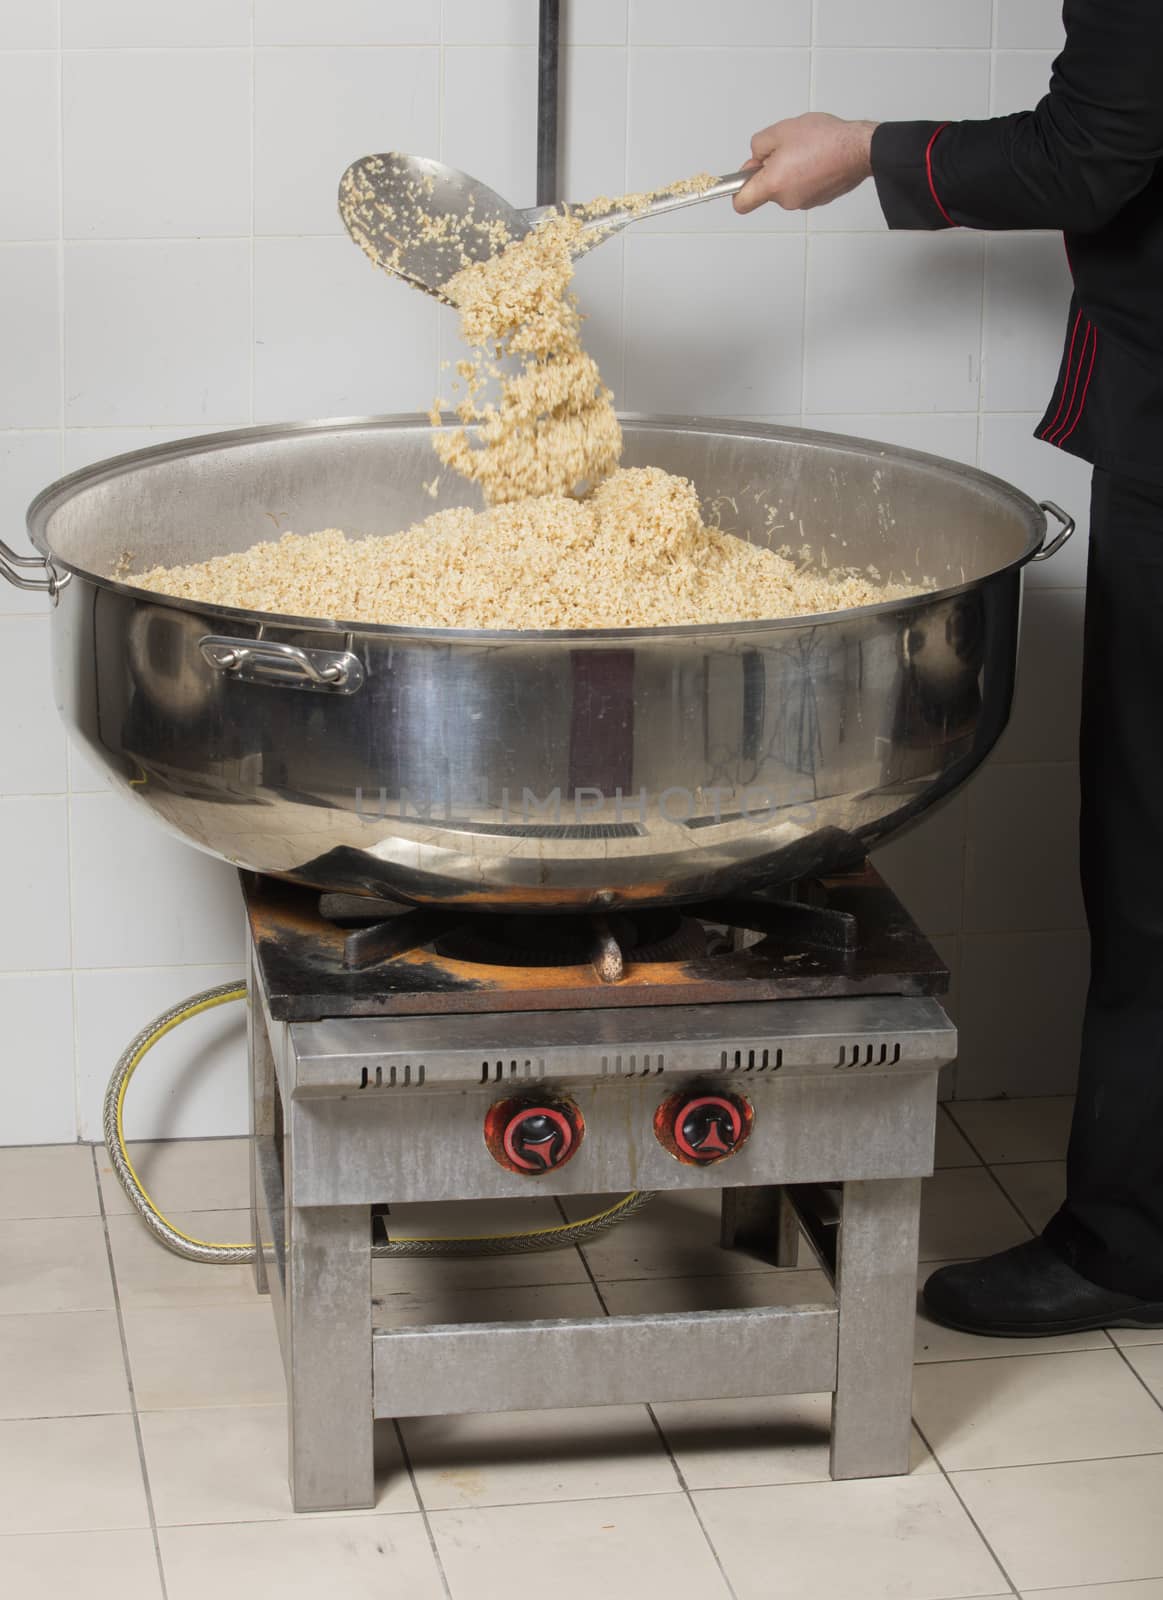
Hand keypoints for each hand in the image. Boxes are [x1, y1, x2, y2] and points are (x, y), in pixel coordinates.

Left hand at [734, 113, 877, 213]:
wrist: (859, 149)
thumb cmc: (825, 139)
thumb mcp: (781, 130)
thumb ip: (758, 145)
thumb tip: (756, 157)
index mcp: (773, 185)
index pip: (741, 203)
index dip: (737, 189)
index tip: (742, 177)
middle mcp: (787, 200)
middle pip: (766, 189)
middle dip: (770, 169)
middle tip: (785, 147)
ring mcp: (804, 202)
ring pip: (785, 186)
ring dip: (789, 169)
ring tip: (806, 149)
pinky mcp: (818, 199)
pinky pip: (802, 186)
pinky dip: (804, 174)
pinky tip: (817, 157)